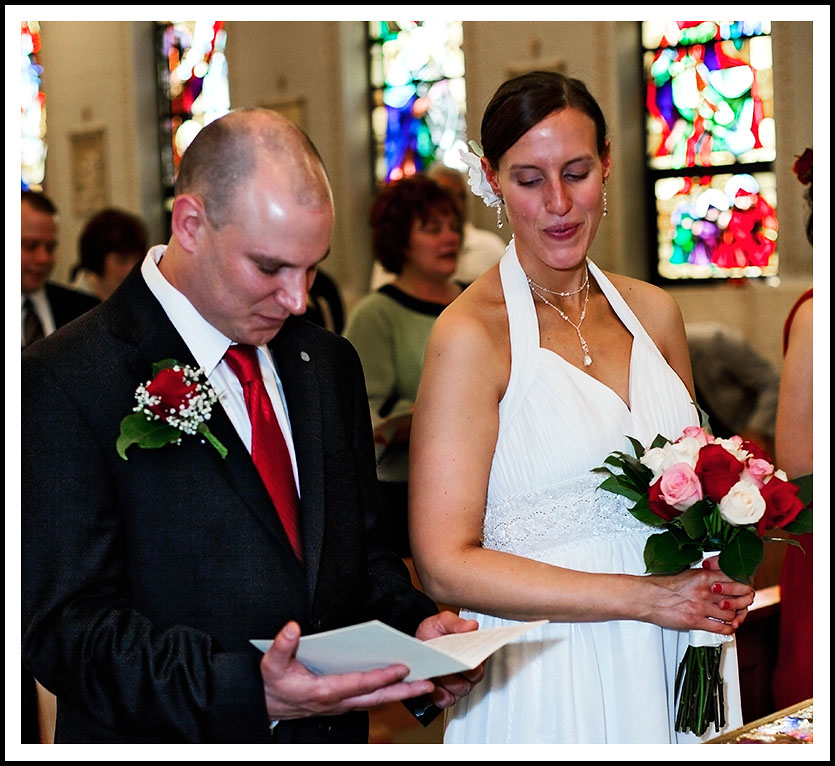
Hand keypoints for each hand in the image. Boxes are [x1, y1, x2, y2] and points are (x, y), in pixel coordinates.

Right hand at [260, 621, 434, 719]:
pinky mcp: (342, 704)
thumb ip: (282, 645)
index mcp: (324, 691)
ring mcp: (341, 705)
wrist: (265, 704)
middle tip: (428, 684)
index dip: (382, 677)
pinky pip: (370, 700)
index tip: (402, 668)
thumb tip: (292, 628)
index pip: (360, 684)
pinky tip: (400, 686)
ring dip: (400, 694)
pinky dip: (387, 694)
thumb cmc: (272, 684)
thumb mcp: (272, 663)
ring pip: (376, 701)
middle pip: (376, 698)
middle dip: (404, 691)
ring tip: (423, 684)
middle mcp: (337, 701)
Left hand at [415, 611, 484, 708]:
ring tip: (438, 671)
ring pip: (461, 688)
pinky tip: (433, 685)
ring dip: (450, 681)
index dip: (480, 655)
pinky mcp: (446, 696)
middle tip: (453, 660)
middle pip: (475, 674)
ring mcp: (459, 684)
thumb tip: (471, 625)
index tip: (471, 651)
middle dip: (464, 668)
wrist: (415, 648)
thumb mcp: (440, 623)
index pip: (484, 655)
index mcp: (472, 650)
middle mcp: (469, 670)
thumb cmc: (431, 634)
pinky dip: (440, 694)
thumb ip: (454, 623)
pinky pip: (447, 700)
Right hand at [646, 556, 754, 633]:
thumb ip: (705, 576)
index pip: (736, 579)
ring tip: (731, 617)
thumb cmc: (661, 585)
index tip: (741, 590)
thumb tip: (719, 579)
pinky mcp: (696, 621)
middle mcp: (705, 590)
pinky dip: (728, 630)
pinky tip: (725, 627)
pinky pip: (722, 628)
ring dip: (734, 618)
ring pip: (732, 614)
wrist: (645, 597)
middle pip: (738, 597)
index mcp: (704, 575)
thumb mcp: (687, 573)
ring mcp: (701, 606)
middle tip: (740, 606)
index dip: (743, 586)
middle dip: (742, 603)